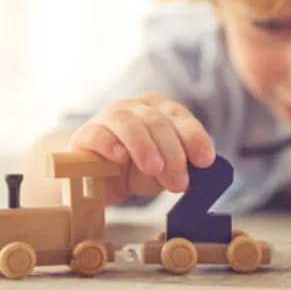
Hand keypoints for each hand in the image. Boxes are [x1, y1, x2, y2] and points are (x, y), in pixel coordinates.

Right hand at [66, 91, 215, 203]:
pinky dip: (111, 144)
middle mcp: (137, 108)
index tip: (204, 160)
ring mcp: (109, 117)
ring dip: (145, 146)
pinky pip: (98, 133)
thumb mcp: (163, 172)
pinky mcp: (86, 134)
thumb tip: (196, 178)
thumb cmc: (136, 170)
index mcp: (162, 111)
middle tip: (179, 182)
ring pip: (129, 122)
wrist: (96, 179)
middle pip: (158, 122)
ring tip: (154, 169)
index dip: (194, 137)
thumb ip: (179, 171)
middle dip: (173, 153)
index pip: (181, 117)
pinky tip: (120, 157)